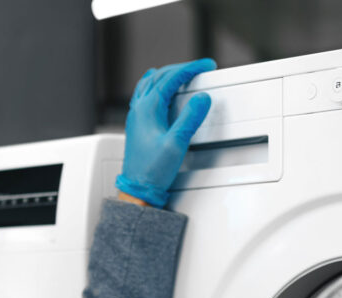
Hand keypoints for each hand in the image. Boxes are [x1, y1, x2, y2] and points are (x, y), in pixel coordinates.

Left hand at [116, 58, 216, 207]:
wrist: (137, 187)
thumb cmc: (152, 169)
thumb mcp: (176, 143)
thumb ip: (190, 118)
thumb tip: (202, 99)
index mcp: (147, 109)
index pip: (170, 78)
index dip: (190, 69)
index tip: (205, 66)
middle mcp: (138, 109)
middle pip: (159, 76)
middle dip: (181, 69)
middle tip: (199, 68)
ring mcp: (136, 116)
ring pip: (150, 84)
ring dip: (168, 75)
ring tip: (184, 73)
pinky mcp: (137, 124)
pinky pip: (145, 95)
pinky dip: (157, 86)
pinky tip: (160, 90)